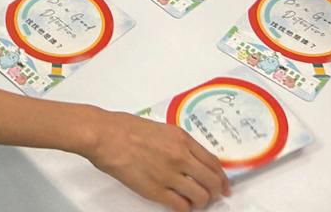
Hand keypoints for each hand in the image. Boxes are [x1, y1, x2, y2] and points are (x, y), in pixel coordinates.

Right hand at [83, 110, 229, 209]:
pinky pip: (181, 206)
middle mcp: (181, 156)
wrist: (106, 136)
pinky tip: (180, 206)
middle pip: (212, 181)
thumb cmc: (126, 128)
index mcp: (182, 139)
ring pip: (200, 196)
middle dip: (216, 192)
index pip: (213, 162)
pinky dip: (184, 208)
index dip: (222, 177)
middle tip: (213, 197)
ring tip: (194, 202)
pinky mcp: (156, 190)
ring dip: (200, 202)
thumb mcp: (161, 128)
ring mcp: (170, 174)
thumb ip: (178, 143)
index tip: (224, 185)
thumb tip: (190, 158)